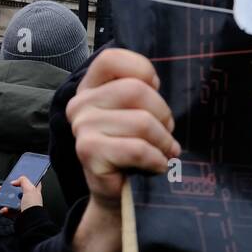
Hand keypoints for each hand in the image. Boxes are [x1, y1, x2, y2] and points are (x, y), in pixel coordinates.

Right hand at [0, 176, 43, 215]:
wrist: (30, 221)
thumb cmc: (33, 205)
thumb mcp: (30, 189)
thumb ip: (24, 181)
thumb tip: (16, 180)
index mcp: (35, 192)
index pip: (31, 183)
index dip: (24, 180)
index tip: (14, 179)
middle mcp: (29, 199)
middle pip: (16, 192)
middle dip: (7, 190)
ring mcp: (23, 207)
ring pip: (10, 201)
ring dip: (3, 200)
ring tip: (0, 199)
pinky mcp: (17, 214)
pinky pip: (8, 211)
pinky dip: (5, 210)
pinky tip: (4, 209)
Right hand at [65, 48, 179, 251]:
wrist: (121, 193)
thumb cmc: (136, 148)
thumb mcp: (141, 113)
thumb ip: (144, 92)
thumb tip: (170, 80)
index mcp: (92, 87)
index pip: (112, 58)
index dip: (142, 71)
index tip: (155, 89)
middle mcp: (81, 103)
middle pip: (136, 90)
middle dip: (163, 115)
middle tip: (166, 133)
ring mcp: (82, 127)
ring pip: (141, 121)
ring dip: (162, 141)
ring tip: (163, 152)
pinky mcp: (88, 152)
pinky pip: (136, 149)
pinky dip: (156, 159)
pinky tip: (157, 166)